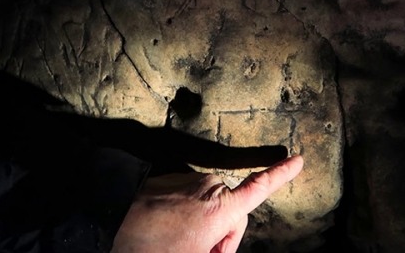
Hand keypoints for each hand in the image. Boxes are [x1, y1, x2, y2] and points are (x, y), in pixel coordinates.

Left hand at [112, 156, 303, 252]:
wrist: (108, 224)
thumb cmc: (151, 247)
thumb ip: (218, 250)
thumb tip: (218, 246)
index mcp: (219, 207)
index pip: (259, 188)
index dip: (280, 175)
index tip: (297, 160)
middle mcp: (208, 187)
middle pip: (232, 214)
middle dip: (223, 239)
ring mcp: (188, 181)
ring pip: (210, 208)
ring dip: (204, 230)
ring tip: (179, 248)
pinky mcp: (171, 181)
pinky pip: (191, 200)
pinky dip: (187, 218)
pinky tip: (167, 235)